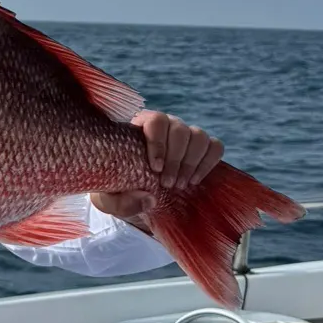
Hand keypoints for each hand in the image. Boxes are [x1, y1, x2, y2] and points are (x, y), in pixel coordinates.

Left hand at [90, 111, 223, 227]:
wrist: (134, 192)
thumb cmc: (116, 189)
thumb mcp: (107, 199)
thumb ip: (120, 202)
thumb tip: (148, 199)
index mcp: (139, 126)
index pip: (155, 120)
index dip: (158, 142)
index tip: (156, 168)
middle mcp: (165, 126)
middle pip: (179, 129)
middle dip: (176, 160)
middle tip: (168, 184)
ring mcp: (185, 135)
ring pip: (199, 136)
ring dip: (191, 163)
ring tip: (180, 185)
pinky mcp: (201, 148)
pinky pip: (215, 147)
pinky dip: (208, 163)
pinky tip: (194, 180)